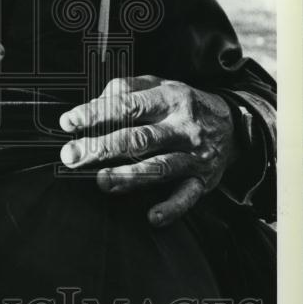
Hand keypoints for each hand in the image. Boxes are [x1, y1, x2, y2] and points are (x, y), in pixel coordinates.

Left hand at [58, 75, 236, 227]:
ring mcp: (194, 156)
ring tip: (101, 181)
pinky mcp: (203, 180)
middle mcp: (182, 127)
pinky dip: (171, 208)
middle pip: (138, 139)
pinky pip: (187, 197)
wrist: (234, 124)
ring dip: (129, 176)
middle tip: (72, 156)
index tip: (69, 122)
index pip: (127, 105)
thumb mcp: (158, 86)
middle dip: (102, 147)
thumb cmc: (181, 104)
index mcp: (169, 98)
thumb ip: (125, 91)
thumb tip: (91, 105)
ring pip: (159, 167)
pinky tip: (152, 217)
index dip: (96, 113)